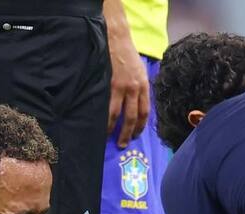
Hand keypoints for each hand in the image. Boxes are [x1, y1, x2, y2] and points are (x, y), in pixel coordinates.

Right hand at [106, 32, 148, 147]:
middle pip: (133, 117)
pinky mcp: (111, 85)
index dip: (140, 126)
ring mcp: (123, 87)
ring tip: (108, 137)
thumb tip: (136, 103)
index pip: (144, 112)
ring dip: (113, 129)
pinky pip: (107, 106)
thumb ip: (139, 87)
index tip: (136, 135)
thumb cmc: (127, 53)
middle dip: (128, 133)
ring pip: (118, 115)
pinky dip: (104, 117)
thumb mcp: (139, 71)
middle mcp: (136, 89)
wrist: (117, 38)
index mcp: (144, 86)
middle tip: (122, 144)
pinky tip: (100, 124)